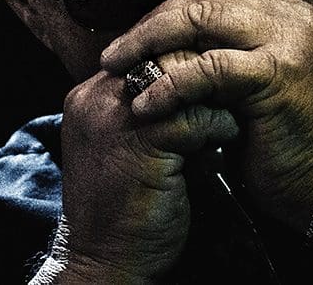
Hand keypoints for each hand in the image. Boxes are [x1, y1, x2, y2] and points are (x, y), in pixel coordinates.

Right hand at [58, 69, 238, 281]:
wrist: (107, 259)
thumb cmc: (123, 205)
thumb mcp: (125, 145)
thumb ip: (144, 110)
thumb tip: (193, 81)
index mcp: (89, 97)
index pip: (142, 52)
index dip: (181, 65)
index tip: (208, 88)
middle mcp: (96, 99)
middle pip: (162, 55)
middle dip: (200, 76)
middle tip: (223, 99)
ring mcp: (115, 118)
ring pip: (182, 79)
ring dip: (212, 100)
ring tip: (222, 125)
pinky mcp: (142, 142)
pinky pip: (196, 117)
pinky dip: (218, 129)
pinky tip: (220, 148)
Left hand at [101, 0, 312, 231]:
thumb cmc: (287, 136)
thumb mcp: (257, 80)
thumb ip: (226, 51)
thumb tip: (166, 43)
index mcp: (285, 11)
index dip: (167, 13)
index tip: (135, 37)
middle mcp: (290, 14)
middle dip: (150, 24)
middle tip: (116, 52)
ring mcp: (288, 38)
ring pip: (200, 18)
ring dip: (149, 43)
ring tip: (117, 67)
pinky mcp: (277, 72)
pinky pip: (207, 68)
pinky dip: (169, 83)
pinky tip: (144, 102)